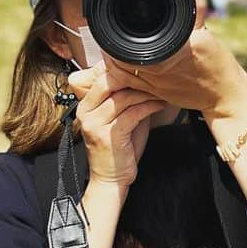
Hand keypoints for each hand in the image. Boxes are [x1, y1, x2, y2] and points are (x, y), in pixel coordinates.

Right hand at [67, 61, 167, 187]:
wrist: (111, 179)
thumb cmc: (118, 149)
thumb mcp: (120, 118)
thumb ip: (125, 99)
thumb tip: (144, 78)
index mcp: (86, 105)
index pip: (101, 78)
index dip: (121, 70)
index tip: (142, 68)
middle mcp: (86, 112)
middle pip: (108, 83)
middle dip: (133, 78)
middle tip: (153, 75)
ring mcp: (95, 124)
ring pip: (123, 97)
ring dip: (145, 92)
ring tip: (160, 90)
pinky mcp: (108, 135)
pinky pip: (132, 113)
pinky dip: (149, 106)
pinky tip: (159, 104)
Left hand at [106, 20, 246, 122]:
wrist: (225, 96)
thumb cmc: (218, 66)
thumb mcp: (207, 35)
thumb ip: (197, 10)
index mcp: (170, 55)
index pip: (133, 45)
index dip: (118, 36)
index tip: (114, 23)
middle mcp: (159, 73)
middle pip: (120, 61)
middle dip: (112, 47)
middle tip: (109, 34)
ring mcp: (155, 87)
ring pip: (121, 76)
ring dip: (112, 62)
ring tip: (111, 48)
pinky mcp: (156, 95)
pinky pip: (130, 85)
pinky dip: (122, 75)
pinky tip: (122, 64)